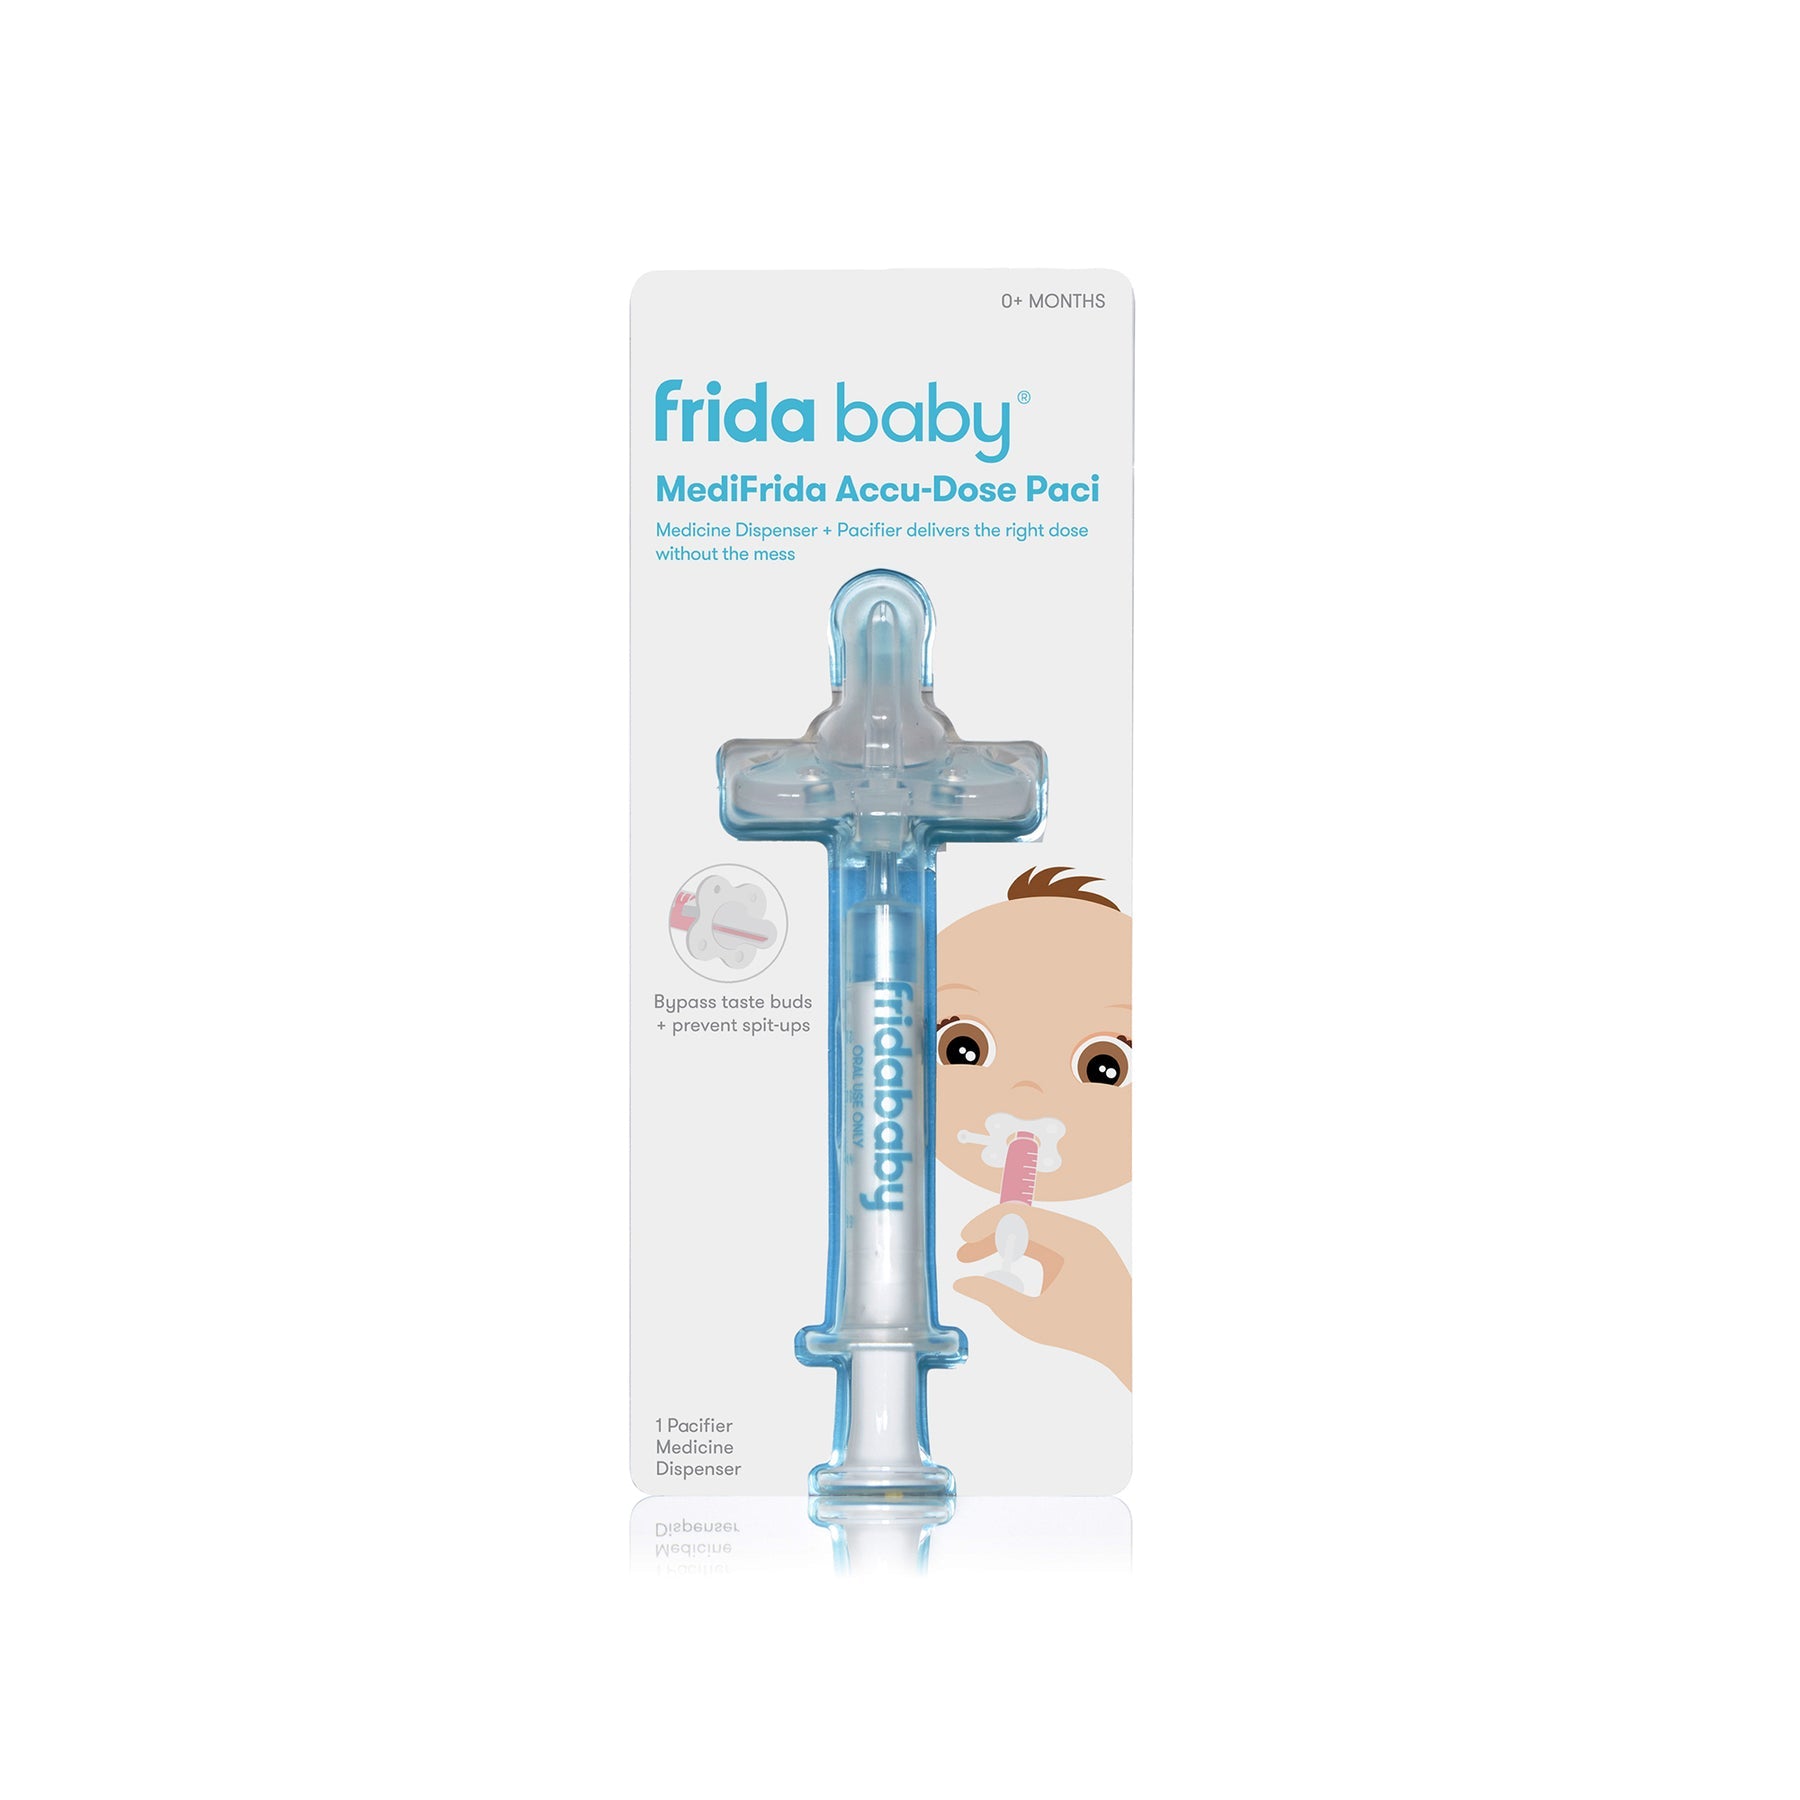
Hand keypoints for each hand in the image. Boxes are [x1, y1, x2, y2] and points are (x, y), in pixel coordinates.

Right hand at [953, 1204, 1131, 1388]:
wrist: (1131, 1344)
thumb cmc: (1087, 1333)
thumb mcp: (1032, 1319)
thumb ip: (994, 1298)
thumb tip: (963, 1283)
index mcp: (1073, 1239)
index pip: (1019, 1216)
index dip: (986, 1225)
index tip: (964, 1241)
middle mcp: (1080, 1234)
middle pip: (1025, 1220)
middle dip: (991, 1235)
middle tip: (964, 1255)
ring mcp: (1084, 1243)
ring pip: (1034, 1231)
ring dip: (1006, 1242)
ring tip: (978, 1258)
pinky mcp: (1084, 1255)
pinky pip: (1047, 1244)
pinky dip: (1024, 1252)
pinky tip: (1006, 1268)